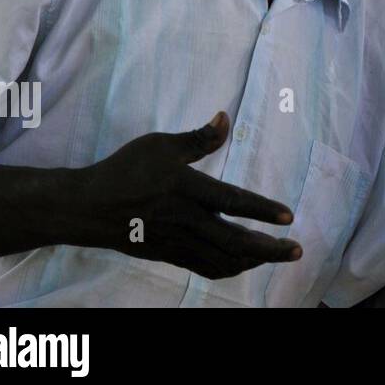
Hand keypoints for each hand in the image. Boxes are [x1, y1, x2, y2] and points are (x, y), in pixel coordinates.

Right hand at [72, 112, 301, 278]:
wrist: (86, 207)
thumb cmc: (125, 169)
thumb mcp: (161, 145)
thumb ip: (199, 137)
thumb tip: (226, 117)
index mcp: (186, 189)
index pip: (232, 202)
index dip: (263, 210)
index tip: (289, 217)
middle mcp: (185, 220)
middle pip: (235, 241)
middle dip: (269, 248)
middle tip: (297, 250)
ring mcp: (176, 241)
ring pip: (222, 259)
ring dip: (254, 261)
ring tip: (278, 255)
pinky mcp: (168, 254)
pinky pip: (204, 267)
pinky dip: (229, 268)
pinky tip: (244, 264)